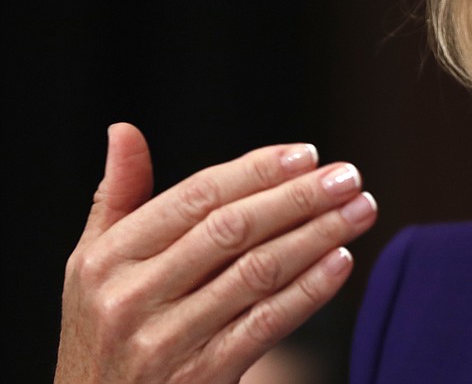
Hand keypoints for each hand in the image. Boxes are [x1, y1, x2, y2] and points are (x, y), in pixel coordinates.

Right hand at [55, 123, 377, 383]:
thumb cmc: (104, 332)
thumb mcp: (93, 267)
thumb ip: (118, 198)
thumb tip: (124, 130)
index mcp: (108, 259)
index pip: (196, 197)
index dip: (257, 171)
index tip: (309, 154)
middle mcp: (131, 297)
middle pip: (232, 230)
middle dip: (298, 197)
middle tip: (348, 177)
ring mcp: (165, 342)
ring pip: (257, 273)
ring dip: (317, 235)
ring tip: (360, 211)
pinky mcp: (199, 378)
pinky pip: (266, 324)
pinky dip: (309, 290)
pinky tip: (342, 262)